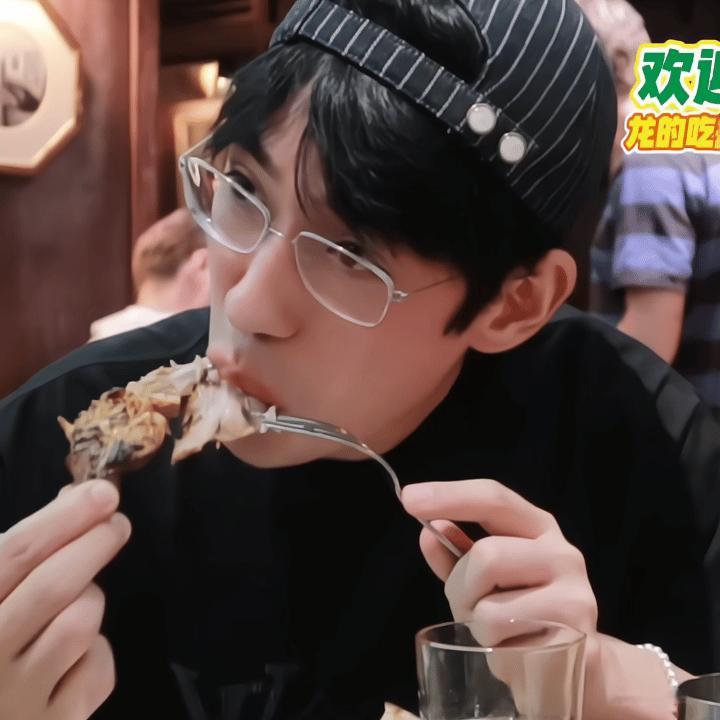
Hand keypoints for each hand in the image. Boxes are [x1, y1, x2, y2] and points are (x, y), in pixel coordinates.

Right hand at [0, 480, 130, 718]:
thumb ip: (17, 556)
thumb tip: (74, 499)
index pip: (14, 554)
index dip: (63, 518)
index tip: (103, 493)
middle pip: (54, 585)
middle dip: (95, 543)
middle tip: (117, 522)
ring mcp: (18, 699)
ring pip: (81, 622)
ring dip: (90, 599)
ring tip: (78, 599)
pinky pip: (96, 668)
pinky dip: (96, 652)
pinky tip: (74, 657)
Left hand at [403, 479, 677, 719]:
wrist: (574, 667)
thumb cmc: (519, 614)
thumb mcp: (481, 580)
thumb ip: (455, 555)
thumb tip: (428, 531)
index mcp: (536, 526)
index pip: (493, 498)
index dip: (449, 495)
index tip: (408, 498)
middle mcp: (562, 551)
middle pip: (486, 555)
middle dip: (460, 587)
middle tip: (467, 606)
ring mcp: (574, 591)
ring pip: (490, 603)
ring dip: (475, 621)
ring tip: (493, 631)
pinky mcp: (573, 634)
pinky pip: (504, 637)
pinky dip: (493, 645)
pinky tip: (514, 647)